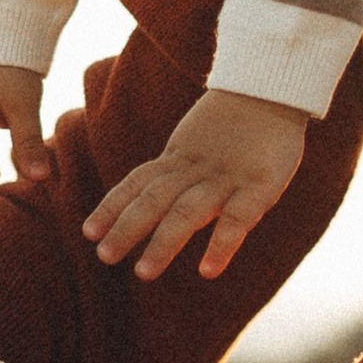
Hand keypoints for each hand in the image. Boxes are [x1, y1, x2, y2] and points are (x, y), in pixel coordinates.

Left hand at [83, 86, 309, 279]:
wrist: (273, 90)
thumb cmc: (236, 125)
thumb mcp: (197, 145)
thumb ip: (177, 171)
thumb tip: (152, 206)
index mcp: (179, 158)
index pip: (137, 182)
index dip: (112, 206)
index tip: (88, 232)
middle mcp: (196, 169)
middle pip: (154, 199)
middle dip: (127, 228)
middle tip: (104, 256)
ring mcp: (227, 178)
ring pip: (187, 211)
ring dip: (164, 242)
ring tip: (143, 272)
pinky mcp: (261, 185)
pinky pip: (238, 219)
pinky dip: (222, 245)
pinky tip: (208, 271)